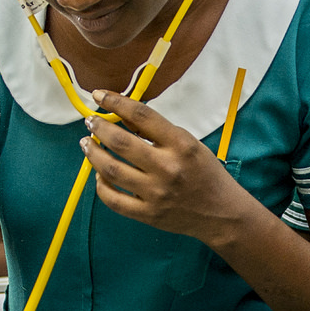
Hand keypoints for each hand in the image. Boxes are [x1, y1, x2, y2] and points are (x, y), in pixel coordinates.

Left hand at [81, 91, 253, 244]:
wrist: (222, 213)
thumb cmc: (206, 173)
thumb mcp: (188, 144)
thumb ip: (156, 131)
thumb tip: (123, 114)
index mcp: (180, 145)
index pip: (141, 115)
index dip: (115, 101)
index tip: (99, 95)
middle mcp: (167, 168)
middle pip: (121, 142)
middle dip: (99, 127)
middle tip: (90, 122)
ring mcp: (156, 193)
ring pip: (111, 170)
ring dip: (93, 154)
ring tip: (87, 144)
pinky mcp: (148, 215)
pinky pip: (114, 200)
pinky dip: (101, 186)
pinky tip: (98, 175)